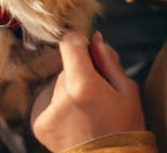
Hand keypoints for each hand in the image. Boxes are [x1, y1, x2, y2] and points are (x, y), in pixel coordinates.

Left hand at [31, 31, 144, 151]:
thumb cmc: (124, 128)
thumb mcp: (128, 91)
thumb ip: (109, 61)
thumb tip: (95, 39)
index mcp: (83, 84)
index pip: (69, 43)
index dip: (80, 43)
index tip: (89, 50)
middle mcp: (60, 95)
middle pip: (66, 67)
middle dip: (81, 73)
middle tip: (98, 95)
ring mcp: (46, 111)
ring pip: (57, 85)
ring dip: (70, 91)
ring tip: (89, 112)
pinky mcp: (39, 124)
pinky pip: (49, 102)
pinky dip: (61, 107)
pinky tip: (77, 121)